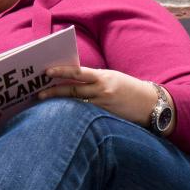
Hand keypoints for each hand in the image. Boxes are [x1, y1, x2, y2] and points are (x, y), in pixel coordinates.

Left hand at [35, 64, 155, 126]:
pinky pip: (86, 116)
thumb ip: (94, 79)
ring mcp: (104, 105)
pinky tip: (63, 117)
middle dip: (55, 92)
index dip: (62, 72)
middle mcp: (103, 90)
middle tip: (39, 94)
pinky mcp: (106, 118)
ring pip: (77, 105)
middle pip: (74, 90)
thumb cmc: (129, 89)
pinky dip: (74, 115)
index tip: (47, 72)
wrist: (150, 104)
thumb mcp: (112, 78)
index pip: (79, 72)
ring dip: (61, 105)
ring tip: (46, 106)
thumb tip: (71, 80)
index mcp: (104, 77)